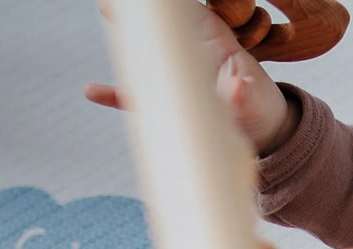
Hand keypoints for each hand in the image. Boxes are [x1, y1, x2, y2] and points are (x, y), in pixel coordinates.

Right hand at [84, 0, 298, 154]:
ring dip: (125, 34)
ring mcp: (175, 77)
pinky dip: (114, 94)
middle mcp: (190, 54)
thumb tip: (236, 86)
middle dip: (143, 9)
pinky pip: (134, 96)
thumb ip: (243, 93)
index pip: (189, 12)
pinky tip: (92, 91)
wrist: (261, 132)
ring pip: (144, 53)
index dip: (172, 3)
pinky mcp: (166, 103)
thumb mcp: (255, 100)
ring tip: (104, 6)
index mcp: (213, 42)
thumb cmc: (259, 106)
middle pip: (162, 25)